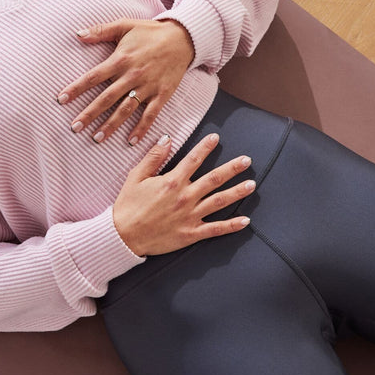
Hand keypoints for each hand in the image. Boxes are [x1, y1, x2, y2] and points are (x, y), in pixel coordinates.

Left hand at [57, 18, 194, 144]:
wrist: (183, 37)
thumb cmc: (150, 31)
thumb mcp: (124, 25)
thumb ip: (100, 30)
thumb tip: (78, 34)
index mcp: (120, 59)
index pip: (93, 77)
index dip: (76, 88)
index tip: (61, 100)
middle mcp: (132, 75)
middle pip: (107, 98)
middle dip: (89, 113)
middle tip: (75, 127)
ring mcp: (148, 86)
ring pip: (126, 109)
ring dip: (111, 125)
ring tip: (97, 138)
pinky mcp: (162, 94)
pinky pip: (150, 114)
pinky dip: (141, 128)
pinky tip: (131, 140)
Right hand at [112, 133, 254, 256]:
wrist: (123, 236)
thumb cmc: (128, 205)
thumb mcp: (136, 177)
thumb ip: (153, 157)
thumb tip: (166, 138)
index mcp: (171, 182)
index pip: (193, 159)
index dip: (206, 147)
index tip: (216, 138)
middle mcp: (184, 197)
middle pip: (214, 179)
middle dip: (232, 168)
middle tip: (247, 161)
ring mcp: (190, 216)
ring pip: (219, 202)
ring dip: (237, 192)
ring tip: (251, 184)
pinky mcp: (191, 234)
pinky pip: (215, 229)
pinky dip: (231, 226)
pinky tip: (245, 220)